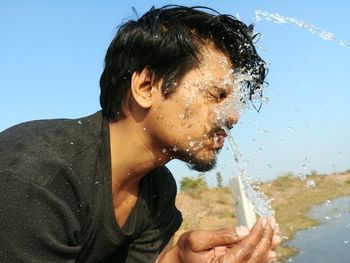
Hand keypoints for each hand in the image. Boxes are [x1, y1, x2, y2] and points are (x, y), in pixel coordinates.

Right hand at [158, 217, 279, 262]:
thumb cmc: (188, 250)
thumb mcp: (198, 239)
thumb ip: (221, 235)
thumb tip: (244, 230)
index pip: (246, 248)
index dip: (257, 233)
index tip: (264, 220)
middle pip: (256, 256)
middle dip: (266, 238)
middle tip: (272, 223)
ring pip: (258, 262)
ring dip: (268, 246)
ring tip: (275, 233)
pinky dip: (264, 255)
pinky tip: (270, 247)